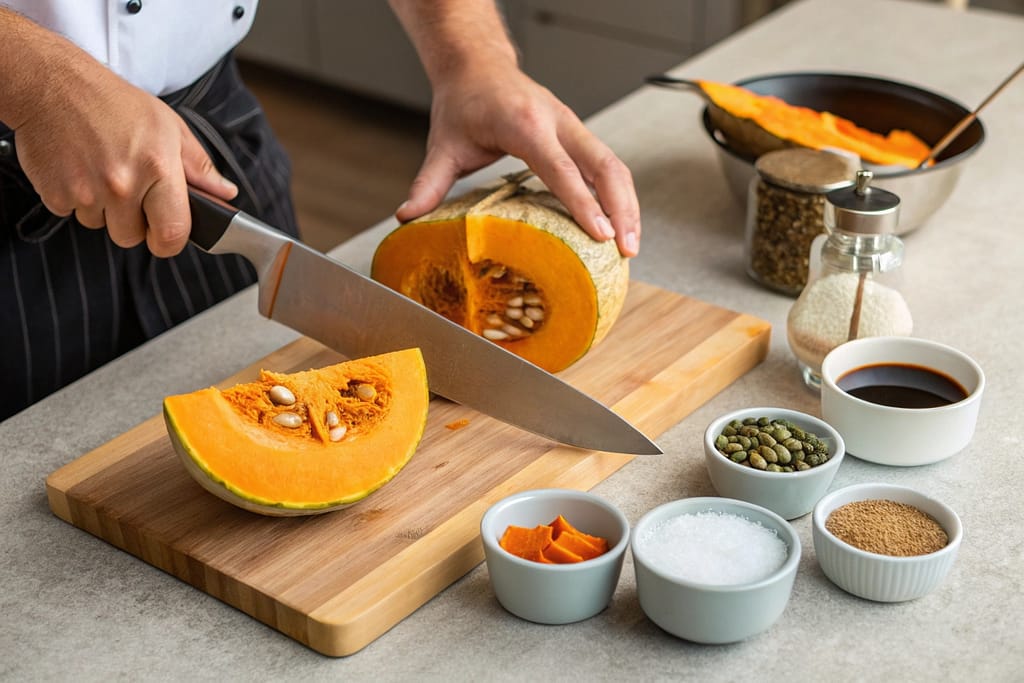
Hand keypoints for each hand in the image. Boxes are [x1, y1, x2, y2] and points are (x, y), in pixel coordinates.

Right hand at [4, 18, 236, 256]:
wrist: (51, 83)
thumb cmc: (113, 102)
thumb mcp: (169, 126)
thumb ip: (199, 166)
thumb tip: (225, 193)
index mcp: (157, 169)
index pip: (172, 235)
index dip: (170, 241)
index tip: (166, 234)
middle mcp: (121, 185)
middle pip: (131, 237)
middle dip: (132, 221)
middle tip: (129, 188)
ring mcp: (86, 192)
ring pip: (100, 226)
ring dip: (102, 209)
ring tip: (102, 171)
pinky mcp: (55, 194)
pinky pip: (72, 214)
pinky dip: (76, 198)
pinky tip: (80, 169)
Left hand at [394, 58, 641, 256]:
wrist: (479, 66)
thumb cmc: (464, 104)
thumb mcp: (443, 145)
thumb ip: (429, 183)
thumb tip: (406, 217)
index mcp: (526, 125)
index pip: (562, 170)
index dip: (583, 204)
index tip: (600, 235)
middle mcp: (558, 122)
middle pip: (605, 166)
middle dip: (621, 209)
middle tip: (626, 250)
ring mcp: (572, 126)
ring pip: (614, 166)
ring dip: (628, 205)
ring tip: (630, 246)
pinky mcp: (578, 134)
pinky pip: (608, 165)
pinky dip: (619, 196)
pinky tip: (620, 225)